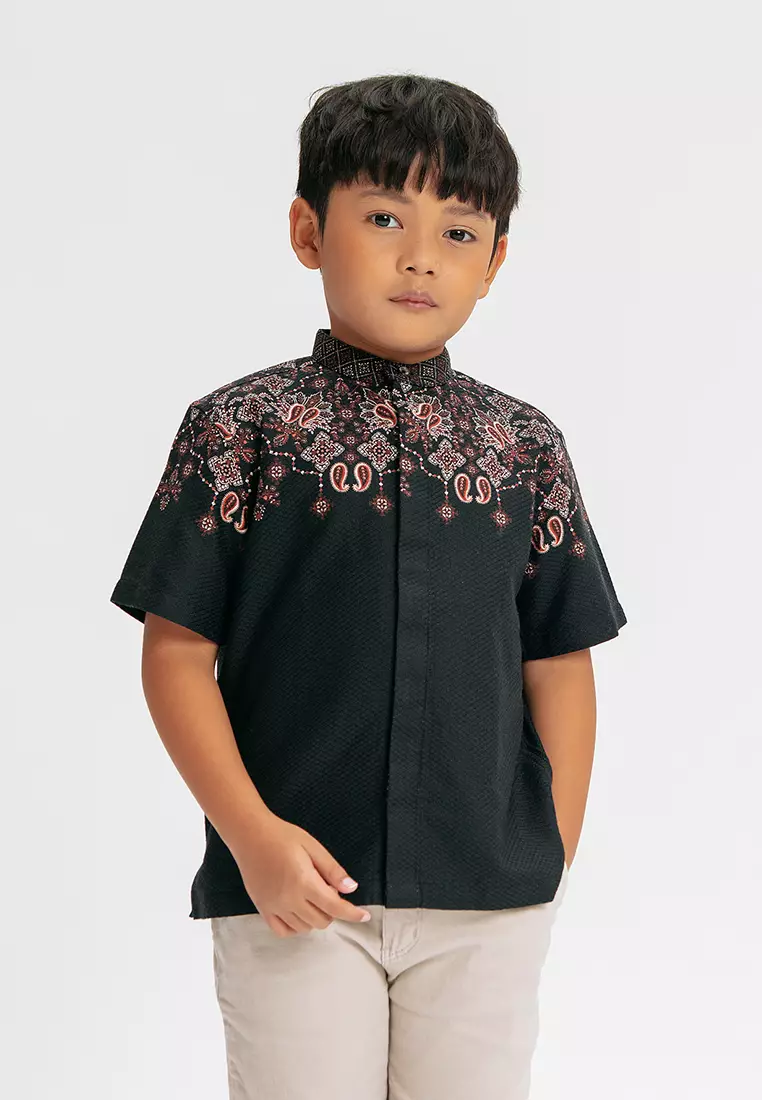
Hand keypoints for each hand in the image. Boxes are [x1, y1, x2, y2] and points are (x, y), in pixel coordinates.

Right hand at [230, 812, 371, 936]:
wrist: (250, 835)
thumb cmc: (282, 836)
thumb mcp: (313, 846)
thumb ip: (332, 870)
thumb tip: (351, 888)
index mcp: (304, 882)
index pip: (335, 907)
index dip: (352, 914)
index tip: (364, 916)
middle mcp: (289, 899)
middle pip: (321, 921)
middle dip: (333, 910)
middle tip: (329, 889)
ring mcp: (274, 907)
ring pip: (304, 928)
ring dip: (315, 918)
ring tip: (312, 896)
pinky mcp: (262, 909)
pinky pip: (282, 931)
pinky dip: (296, 927)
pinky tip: (299, 911)